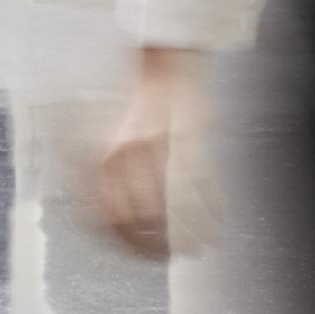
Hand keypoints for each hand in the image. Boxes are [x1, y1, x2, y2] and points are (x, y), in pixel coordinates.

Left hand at [89, 44, 205, 259]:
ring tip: (195, 251)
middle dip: (155, 245)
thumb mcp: (104, 131)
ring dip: (187, 236)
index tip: (134, 253)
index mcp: (100, 152)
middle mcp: (125, 152)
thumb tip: (108, 212)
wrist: (162, 55)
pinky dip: (210, 213)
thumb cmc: (131, 94)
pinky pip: (201, 187)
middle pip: (141, 218)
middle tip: (166, 257)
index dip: (122, 241)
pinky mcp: (190, 139)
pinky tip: (214, 226)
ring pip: (175, 209)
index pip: (106, 215)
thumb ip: (100, 169)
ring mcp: (159, 146)